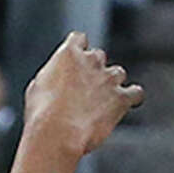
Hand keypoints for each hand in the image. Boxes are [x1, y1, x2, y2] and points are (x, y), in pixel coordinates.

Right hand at [22, 31, 142, 158]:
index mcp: (68, 54)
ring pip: (118, 73)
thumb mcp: (37, 87)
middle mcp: (92, 61)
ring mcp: (109, 79)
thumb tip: (57, 80)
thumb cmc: (41, 114)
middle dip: (93, 70)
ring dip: (112, 84)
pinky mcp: (121, 98)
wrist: (57, 133)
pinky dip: (133, 97)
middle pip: (99, 56)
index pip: (79, 39)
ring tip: (102, 102)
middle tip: (84, 90)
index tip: (77, 59)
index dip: (79, 49)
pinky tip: (128, 104)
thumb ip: (52, 76)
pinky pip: (136, 93)